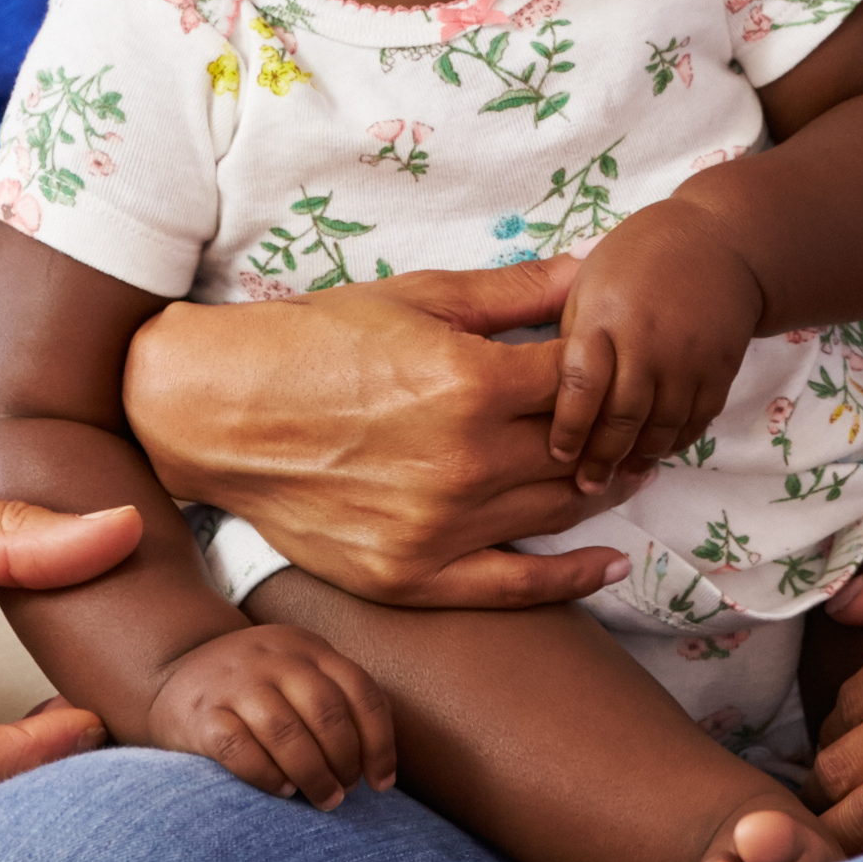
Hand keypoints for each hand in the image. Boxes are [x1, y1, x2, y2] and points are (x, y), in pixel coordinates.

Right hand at [119, 263, 632, 607]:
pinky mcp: (410, 576)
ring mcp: (438, 526)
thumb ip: (514, 292)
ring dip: (604, 489)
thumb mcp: (417, 297)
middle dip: (619, 430)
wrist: (220, 410)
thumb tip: (591, 273)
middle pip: (580, 448)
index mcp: (470, 382)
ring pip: (559, 510)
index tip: (621, 361)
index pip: (580, 377)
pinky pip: (513, 588)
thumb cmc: (315, 341)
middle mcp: (463, 460)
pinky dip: (570, 580)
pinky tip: (609, 564)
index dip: (609, 366)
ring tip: (629, 470)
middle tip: (642, 419)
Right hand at [149, 621, 400, 807]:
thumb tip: (377, 767)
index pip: (360, 691)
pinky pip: (241, 749)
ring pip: (286, 732)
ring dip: (314, 774)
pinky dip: (268, 776)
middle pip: (326, 712)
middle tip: (346, 791)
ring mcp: (234, 683)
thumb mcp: (297, 674)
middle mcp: (273, 658)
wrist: (173, 675)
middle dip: (346, 761)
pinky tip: (282, 791)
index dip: (379, 742)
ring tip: (324, 799)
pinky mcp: (202, 714)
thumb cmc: (254, 690)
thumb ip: (334, 702)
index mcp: (307, 647)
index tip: (382, 782)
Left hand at [547, 203, 766, 489]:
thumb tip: (546, 394)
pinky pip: (695, 421)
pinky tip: (655, 454)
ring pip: (660, 426)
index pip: (580, 384)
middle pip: (621, 415)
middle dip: (601, 457)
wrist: (720, 242)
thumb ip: (571, 337)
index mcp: (604, 315)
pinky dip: (674, 443)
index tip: (557, 455)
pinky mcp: (720, 370)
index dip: (567, 427)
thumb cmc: (638, 259)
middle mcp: (647, 340)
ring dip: (638, 458)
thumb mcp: (589, 282)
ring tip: (618, 479)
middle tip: (586, 485)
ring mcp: (688, 358)